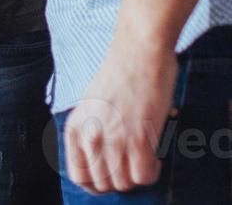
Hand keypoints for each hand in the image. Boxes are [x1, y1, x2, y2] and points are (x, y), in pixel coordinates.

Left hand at [62, 39, 179, 192]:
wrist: (140, 47)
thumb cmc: (122, 70)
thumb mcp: (95, 103)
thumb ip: (95, 132)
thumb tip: (108, 163)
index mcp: (76, 126)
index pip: (78, 176)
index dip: (97, 184)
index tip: (111, 177)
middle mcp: (90, 135)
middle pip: (102, 183)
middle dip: (119, 180)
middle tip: (133, 166)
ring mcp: (114, 138)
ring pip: (123, 183)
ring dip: (136, 176)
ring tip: (145, 158)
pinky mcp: (139, 137)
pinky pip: (143, 176)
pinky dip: (151, 172)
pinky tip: (155, 157)